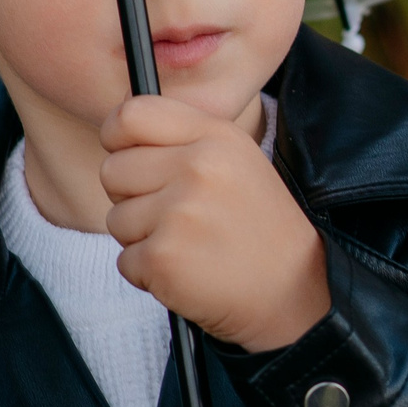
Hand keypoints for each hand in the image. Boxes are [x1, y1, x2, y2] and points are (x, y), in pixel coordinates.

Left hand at [100, 94, 331, 350]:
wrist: (294, 291)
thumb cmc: (258, 228)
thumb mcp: (237, 162)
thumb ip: (184, 142)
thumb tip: (117, 135)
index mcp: (216, 137)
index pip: (131, 115)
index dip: (118, 140)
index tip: (132, 161)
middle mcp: (198, 167)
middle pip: (113, 170)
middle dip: (132, 199)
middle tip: (177, 218)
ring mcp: (179, 212)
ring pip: (116, 219)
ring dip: (143, 240)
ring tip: (189, 247)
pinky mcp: (164, 257)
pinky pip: (125, 261)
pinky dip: (149, 274)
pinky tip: (188, 272)